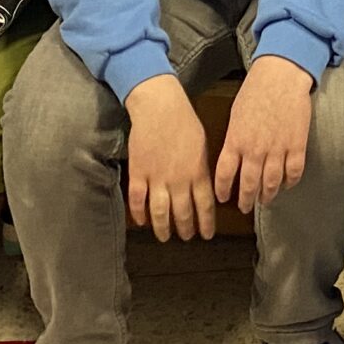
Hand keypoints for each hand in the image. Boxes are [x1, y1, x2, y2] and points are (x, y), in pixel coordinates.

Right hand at [124, 76, 215, 240]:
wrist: (159, 106)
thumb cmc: (184, 120)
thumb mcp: (202, 145)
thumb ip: (202, 169)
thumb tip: (203, 188)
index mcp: (198, 172)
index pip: (204, 207)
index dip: (205, 224)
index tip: (206, 235)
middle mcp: (178, 180)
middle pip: (182, 213)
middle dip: (185, 229)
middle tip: (186, 237)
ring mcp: (157, 177)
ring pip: (160, 212)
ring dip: (163, 228)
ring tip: (165, 237)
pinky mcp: (138, 172)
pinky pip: (137, 199)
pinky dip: (139, 213)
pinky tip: (141, 221)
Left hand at [216, 55, 314, 213]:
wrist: (281, 75)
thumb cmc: (256, 90)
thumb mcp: (236, 114)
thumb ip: (234, 139)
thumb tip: (233, 158)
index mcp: (236, 140)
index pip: (225, 174)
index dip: (223, 190)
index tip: (224, 198)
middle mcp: (255, 149)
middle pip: (249, 185)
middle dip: (246, 200)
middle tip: (245, 207)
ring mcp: (277, 149)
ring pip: (272, 183)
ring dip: (268, 195)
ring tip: (265, 200)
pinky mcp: (297, 145)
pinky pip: (294, 172)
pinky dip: (290, 182)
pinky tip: (287, 184)